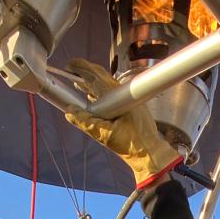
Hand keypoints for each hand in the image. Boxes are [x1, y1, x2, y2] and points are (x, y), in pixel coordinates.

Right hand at [64, 58, 180, 186]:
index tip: (70, 66)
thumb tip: (69, 112)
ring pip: (107, 83)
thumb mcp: (105, 135)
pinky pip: (112, 92)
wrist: (150, 152)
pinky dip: (100, 91)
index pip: (96, 76)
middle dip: (85, 72)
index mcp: (116, 97)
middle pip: (101, 75)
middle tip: (71, 71)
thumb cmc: (132, 144)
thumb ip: (86, 123)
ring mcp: (128, 97)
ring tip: (78, 82)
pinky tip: (92, 95)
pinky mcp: (131, 103)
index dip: (82, 68)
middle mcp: (123, 93)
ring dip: (92, 81)